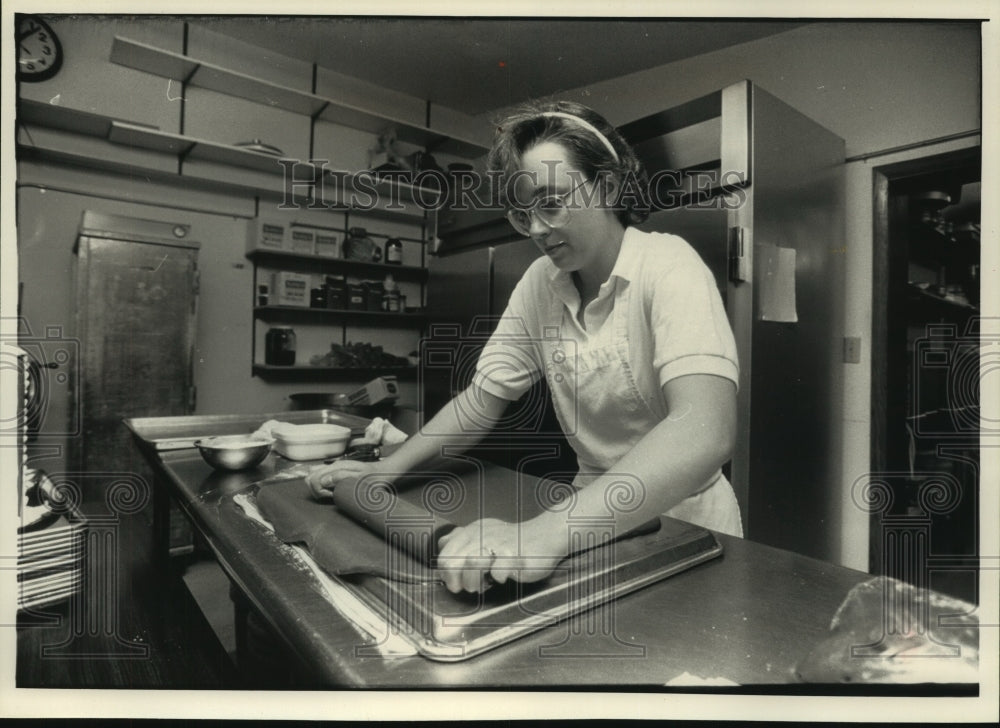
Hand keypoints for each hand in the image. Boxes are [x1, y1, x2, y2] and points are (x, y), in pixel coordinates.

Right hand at [305, 459, 379, 500]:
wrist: (384, 473)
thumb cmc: (374, 477)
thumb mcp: (360, 479)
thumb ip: (341, 477)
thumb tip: (324, 481)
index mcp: (336, 467)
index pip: (313, 479)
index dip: (319, 490)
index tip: (332, 495)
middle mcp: (333, 466)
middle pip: (310, 477)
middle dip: (316, 490)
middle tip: (331, 495)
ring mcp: (335, 469)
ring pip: (313, 477)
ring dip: (318, 488)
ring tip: (332, 494)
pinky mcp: (337, 473)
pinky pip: (322, 478)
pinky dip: (323, 487)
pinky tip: (334, 492)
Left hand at [435, 517, 567, 593]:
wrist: (544, 537)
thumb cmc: (513, 542)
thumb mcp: (483, 534)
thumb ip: (461, 538)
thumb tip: (442, 544)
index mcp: (471, 531)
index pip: (443, 555)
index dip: (446, 575)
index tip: (456, 583)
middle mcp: (480, 535)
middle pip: (451, 562)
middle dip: (456, 581)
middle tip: (467, 588)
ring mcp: (497, 545)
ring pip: (471, 565)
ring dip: (473, 582)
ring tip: (483, 585)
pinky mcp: (514, 556)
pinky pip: (498, 572)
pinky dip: (497, 578)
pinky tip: (501, 578)